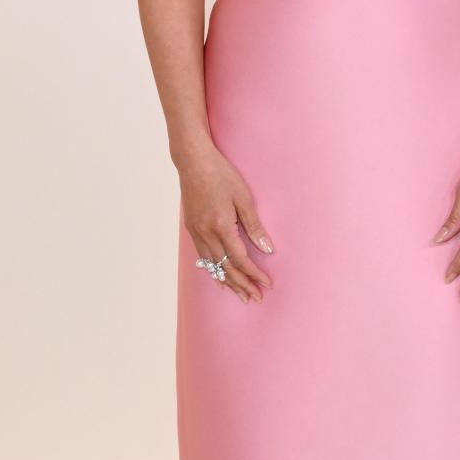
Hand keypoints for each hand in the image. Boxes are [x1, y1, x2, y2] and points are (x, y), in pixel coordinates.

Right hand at [178, 141, 274, 304]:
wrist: (193, 161)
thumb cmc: (221, 175)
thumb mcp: (244, 197)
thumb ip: (254, 226)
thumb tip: (268, 249)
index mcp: (221, 226)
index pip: (240, 259)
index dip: (254, 274)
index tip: (266, 284)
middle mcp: (206, 233)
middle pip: (226, 267)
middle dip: (242, 285)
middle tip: (256, 298)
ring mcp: (196, 231)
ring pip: (212, 265)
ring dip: (227, 281)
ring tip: (240, 294)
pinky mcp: (191, 228)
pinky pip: (203, 256)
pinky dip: (213, 269)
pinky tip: (220, 276)